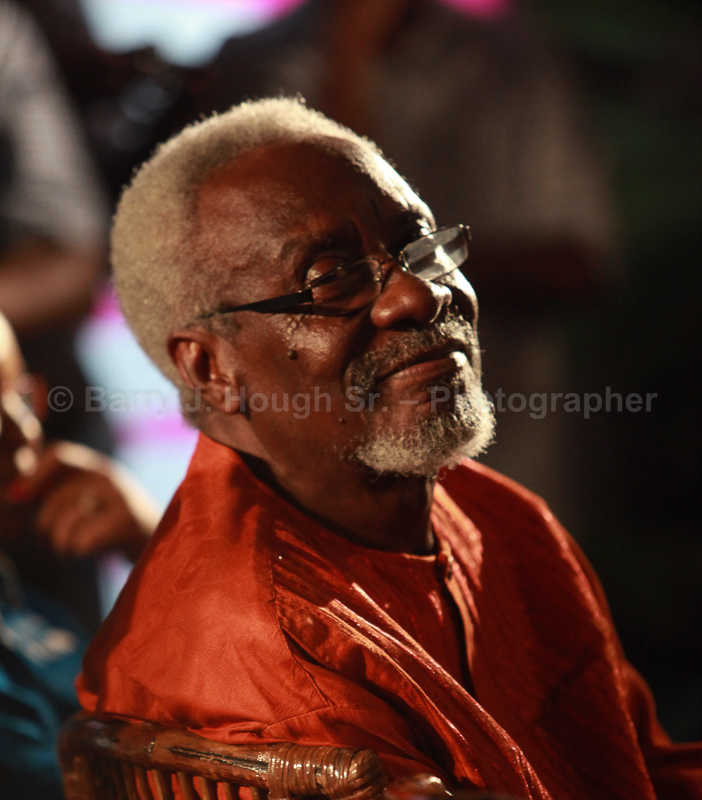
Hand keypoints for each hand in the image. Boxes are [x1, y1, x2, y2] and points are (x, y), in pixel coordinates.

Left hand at [10, 442, 158, 560]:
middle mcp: (110, 476)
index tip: (19, 498)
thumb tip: (13, 494)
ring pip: (65, 523)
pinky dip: (80, 551)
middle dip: (46, 525)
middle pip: (54, 499)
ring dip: (62, 543)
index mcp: (96, 467)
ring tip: (76, 545)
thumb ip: (54, 492)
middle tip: (55, 538)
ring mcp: (121, 498)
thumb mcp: (87, 501)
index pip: (57, 454)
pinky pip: (81, 540)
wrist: (162, 545)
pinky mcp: (127, 522)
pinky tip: (93, 550)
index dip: (33, 475)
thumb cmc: (113, 526)